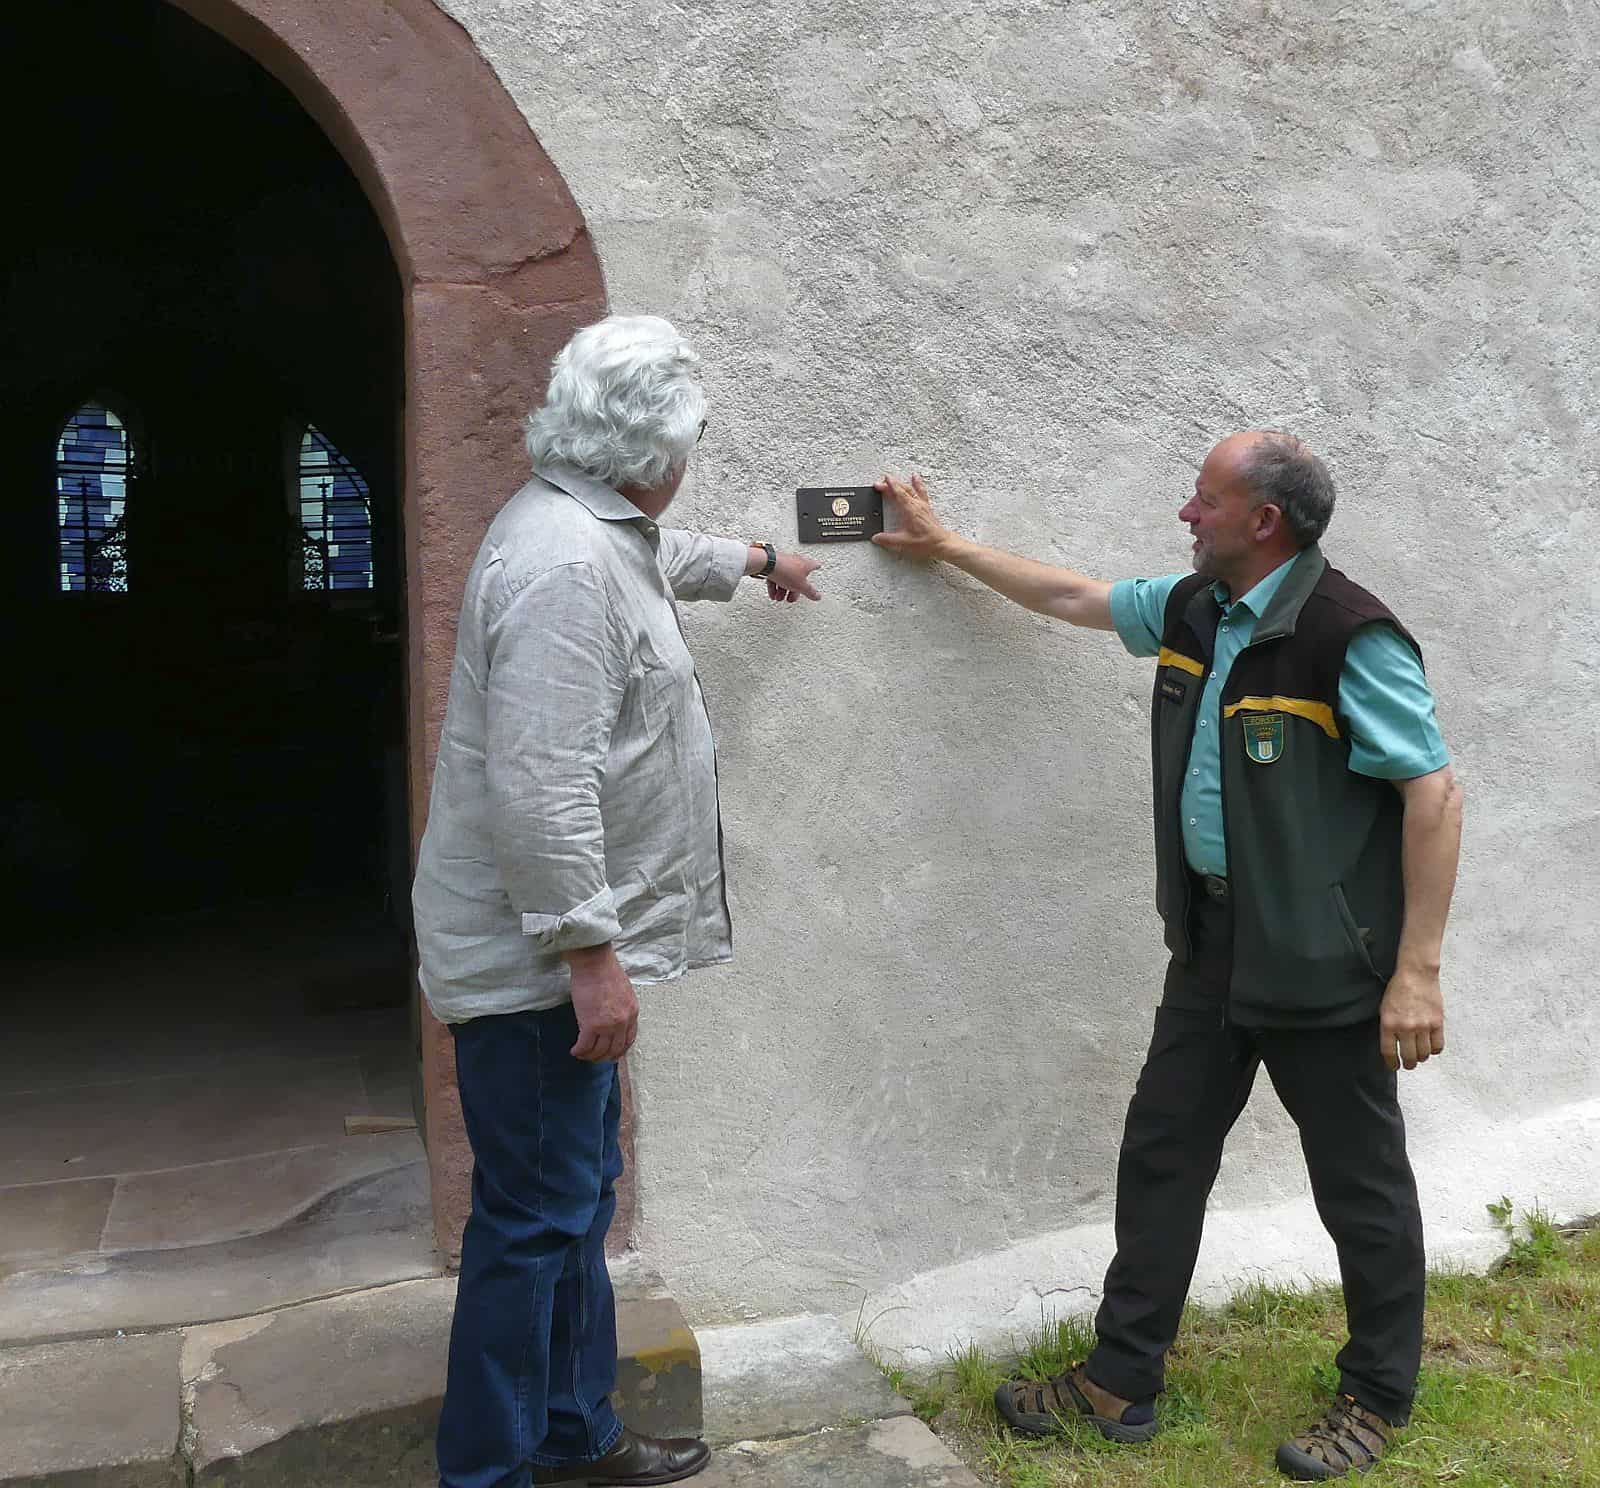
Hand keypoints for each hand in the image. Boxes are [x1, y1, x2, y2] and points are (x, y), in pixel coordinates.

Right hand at [564, 943, 638, 1060]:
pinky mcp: (591, 1025)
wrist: (594, 962)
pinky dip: (579, 1051)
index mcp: (632, 1012)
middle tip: (594, 1058)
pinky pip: (585, 1046)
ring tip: (582, 1054)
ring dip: (590, 1056)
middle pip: (615, 1049)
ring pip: (599, 1051)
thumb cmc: (605, 970)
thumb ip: (621, 1007)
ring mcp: (608, 1025)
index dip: (620, 1050)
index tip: (612, 1054)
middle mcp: (623, 1022)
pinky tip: (574, 1050)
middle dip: (604, 1057)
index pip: (629, 1039)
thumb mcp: (623, 991)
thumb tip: (612, 1017)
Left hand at [766, 551, 821, 602]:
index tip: (818, 567)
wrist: (768, 564)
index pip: (815, 565)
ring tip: (779, 598)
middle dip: (794, 589)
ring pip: (786, 578)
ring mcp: (784, 562)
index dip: (817, 567)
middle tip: (791, 597)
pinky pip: (776, 577)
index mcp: (806, 564)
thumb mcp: (801, 586)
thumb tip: (817, 596)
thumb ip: (810, 592)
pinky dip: (775, 586)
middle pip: (798, 577)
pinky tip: (773, 594)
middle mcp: (795, 561)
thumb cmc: (786, 570)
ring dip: (783, 590)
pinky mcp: (773, 565)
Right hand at [871, 473, 951, 559]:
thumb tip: (877, 538)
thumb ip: (888, 539)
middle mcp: (917, 505)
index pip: (898, 493)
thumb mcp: (903, 542)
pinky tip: (917, 481)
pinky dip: (918, 485)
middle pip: (903, 489)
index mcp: (910, 510)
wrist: (941, 543)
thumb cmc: (926, 541)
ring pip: (912, 489)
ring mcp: (923, 505)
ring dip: (904, 482)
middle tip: (883, 481)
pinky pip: (922, 492)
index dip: (890, 485)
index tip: (884, 480)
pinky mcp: (927, 508)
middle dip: (893, 483)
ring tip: (901, 477)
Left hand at [1378, 963, 1444, 1071]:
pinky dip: (1434, 1050)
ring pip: (1424, 1054)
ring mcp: (1423, 1026)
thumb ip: (1388, 1028)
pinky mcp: (1437, 1023)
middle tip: (1408, 1064)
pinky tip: (1431, 1047)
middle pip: (1409, 1057)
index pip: (1389, 1052)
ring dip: (1421, 1058)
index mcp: (1389, 1024)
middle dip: (1408, 1064)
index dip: (1391, 1063)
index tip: (1394, 1066)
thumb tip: (1393, 1046)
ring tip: (1419, 1055)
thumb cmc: (1398, 990)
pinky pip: (1438, 1046)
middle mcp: (1405, 1027)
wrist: (1416, 975)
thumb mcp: (1385, 1009)